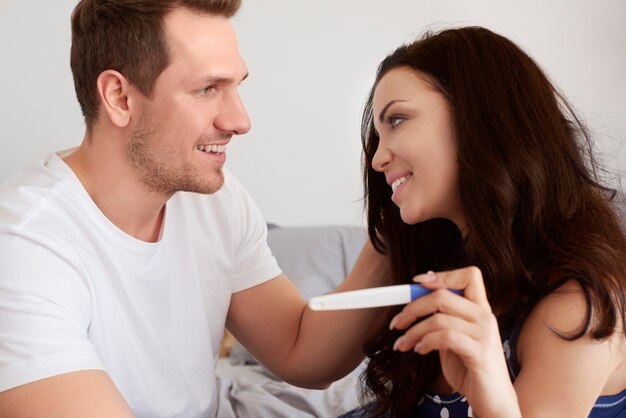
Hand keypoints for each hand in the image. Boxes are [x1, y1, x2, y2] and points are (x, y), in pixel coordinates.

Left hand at [388, 267, 520, 417]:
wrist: (493, 399)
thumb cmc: (470, 367)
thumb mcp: (453, 336)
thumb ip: (443, 316)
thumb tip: (421, 291)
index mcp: (480, 308)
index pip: (469, 275)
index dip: (442, 275)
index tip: (417, 283)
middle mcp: (485, 316)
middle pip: (442, 296)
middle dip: (412, 307)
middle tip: (397, 323)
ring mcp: (485, 334)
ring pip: (438, 318)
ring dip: (413, 331)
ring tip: (403, 344)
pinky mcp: (480, 353)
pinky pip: (445, 337)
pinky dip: (425, 342)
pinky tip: (419, 350)